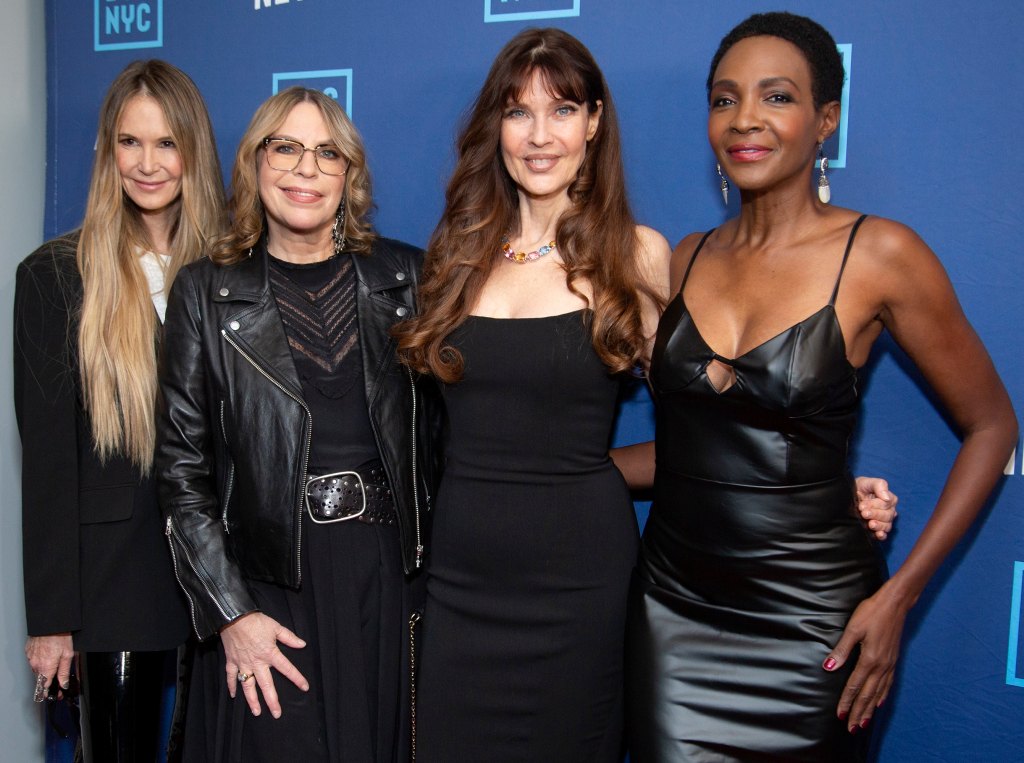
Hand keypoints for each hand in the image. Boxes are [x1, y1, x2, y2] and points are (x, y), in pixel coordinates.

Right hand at [25, 633, 73, 697]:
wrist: (51, 623)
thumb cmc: (60, 637)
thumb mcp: (68, 655)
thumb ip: (64, 672)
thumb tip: (63, 685)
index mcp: (46, 668)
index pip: (45, 686)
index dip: (50, 691)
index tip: (55, 695)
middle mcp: (36, 665)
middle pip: (42, 677)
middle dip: (49, 679)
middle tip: (58, 677)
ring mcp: (30, 658)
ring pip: (37, 669)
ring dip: (44, 668)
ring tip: (54, 660)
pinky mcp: (28, 652)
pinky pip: (34, 660)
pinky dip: (40, 659)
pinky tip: (47, 654)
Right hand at [220, 612, 308, 718]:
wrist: (234, 616)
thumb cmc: (256, 621)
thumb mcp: (276, 627)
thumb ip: (289, 638)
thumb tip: (302, 644)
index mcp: (270, 654)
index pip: (287, 668)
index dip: (297, 678)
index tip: (304, 687)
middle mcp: (257, 663)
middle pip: (266, 685)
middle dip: (272, 701)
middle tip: (277, 714)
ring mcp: (243, 664)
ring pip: (248, 686)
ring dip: (252, 700)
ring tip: (257, 712)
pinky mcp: (231, 661)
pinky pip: (231, 677)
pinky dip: (232, 686)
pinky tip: (234, 695)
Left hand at [822, 589, 907, 732]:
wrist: (895, 603)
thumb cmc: (872, 612)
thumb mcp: (853, 629)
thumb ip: (841, 650)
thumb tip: (828, 668)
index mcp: (869, 660)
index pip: (855, 687)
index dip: (846, 702)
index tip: (840, 716)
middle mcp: (881, 666)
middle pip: (868, 695)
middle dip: (859, 712)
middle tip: (852, 729)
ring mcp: (890, 664)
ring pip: (879, 693)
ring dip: (871, 708)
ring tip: (864, 722)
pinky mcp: (894, 660)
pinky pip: (888, 684)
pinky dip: (883, 696)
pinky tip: (880, 702)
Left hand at [854, 476, 897, 540]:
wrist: (848, 496)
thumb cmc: (859, 487)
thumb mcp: (866, 482)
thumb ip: (879, 485)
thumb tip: (886, 498)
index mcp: (888, 499)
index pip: (886, 504)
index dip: (875, 505)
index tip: (862, 505)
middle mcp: (888, 511)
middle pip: (887, 515)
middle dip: (875, 514)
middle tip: (863, 513)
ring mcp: (883, 521)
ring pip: (887, 526)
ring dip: (879, 525)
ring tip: (870, 524)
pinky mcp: (877, 529)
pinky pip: (884, 535)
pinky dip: (882, 535)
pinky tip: (878, 534)